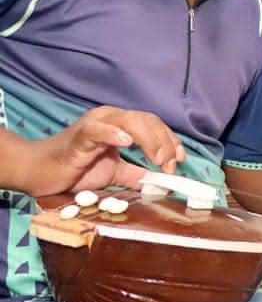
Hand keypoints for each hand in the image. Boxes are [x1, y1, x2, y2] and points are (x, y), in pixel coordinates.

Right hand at [21, 106, 185, 197]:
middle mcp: (110, 118)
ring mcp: (95, 124)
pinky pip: (98, 130)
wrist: (41, 172)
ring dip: (149, 140)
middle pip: (147, 120)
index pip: (154, 124)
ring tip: (158, 159)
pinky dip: (114, 134)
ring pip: (130, 122)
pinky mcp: (79, 136)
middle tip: (170, 165)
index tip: (180, 159)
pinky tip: (127, 142)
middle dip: (164, 143)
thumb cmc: (76, 170)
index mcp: (120, 124)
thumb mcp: (115, 173)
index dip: (170, 140)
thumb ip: (137, 174)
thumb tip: (163, 183)